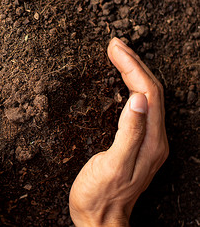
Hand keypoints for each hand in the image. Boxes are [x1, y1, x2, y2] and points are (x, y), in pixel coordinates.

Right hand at [69, 38, 168, 226]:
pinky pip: (140, 106)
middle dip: (134, 62)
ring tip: (118, 55)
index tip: (113, 47)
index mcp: (150, 141)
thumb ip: (128, 133)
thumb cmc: (100, 195)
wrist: (99, 220)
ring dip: (134, 72)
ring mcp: (148, 141)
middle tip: (114, 44)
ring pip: (147, 96)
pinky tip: (121, 83)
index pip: (147, 91)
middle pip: (151, 90)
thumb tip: (137, 98)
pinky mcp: (137, 144)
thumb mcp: (112, 165)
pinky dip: (130, 87)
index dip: (131, 66)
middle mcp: (154, 138)